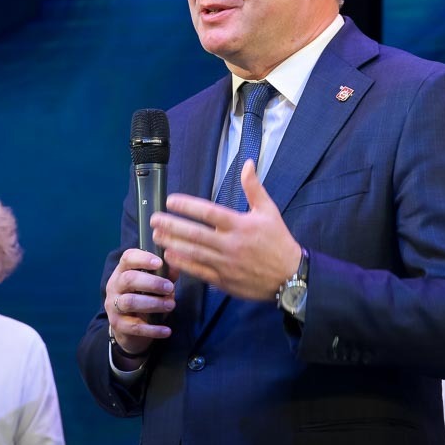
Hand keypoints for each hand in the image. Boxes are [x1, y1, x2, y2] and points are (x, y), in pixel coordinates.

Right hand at [104, 248, 176, 357]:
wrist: (128, 329)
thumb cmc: (144, 298)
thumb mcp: (153, 285)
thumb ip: (165, 275)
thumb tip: (177, 266)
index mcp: (123, 271)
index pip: (127, 258)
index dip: (143, 258)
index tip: (159, 263)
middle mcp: (115, 286)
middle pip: (129, 279)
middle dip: (152, 283)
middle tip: (169, 287)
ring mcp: (114, 306)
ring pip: (130, 302)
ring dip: (153, 303)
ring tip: (171, 305)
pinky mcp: (118, 325)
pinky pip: (135, 327)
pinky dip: (153, 329)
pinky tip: (167, 330)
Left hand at [152, 159, 300, 300]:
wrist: (290, 277)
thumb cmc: (278, 241)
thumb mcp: (269, 211)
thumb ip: (254, 188)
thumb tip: (248, 163)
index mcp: (240, 225)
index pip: (208, 212)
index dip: (187, 206)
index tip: (171, 200)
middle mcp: (230, 244)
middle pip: (195, 233)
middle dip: (171, 225)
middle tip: (154, 219)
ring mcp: (225, 264)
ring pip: (193, 252)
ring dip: (172, 243)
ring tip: (156, 235)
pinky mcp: (223, 281)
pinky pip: (198, 271)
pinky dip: (182, 264)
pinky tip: (169, 256)